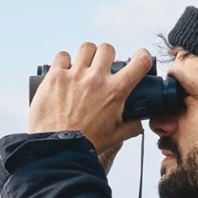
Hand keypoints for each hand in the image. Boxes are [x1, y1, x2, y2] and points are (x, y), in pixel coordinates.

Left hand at [27, 42, 148, 168]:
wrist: (58, 149)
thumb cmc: (85, 144)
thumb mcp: (116, 137)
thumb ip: (131, 127)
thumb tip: (138, 122)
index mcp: (115, 92)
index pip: (139, 62)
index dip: (141, 57)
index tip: (138, 59)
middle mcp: (96, 79)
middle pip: (107, 49)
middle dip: (106, 57)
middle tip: (101, 67)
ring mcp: (75, 75)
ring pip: (86, 48)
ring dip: (86, 56)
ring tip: (82, 68)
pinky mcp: (55, 77)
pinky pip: (62, 56)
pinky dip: (64, 63)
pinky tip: (64, 73)